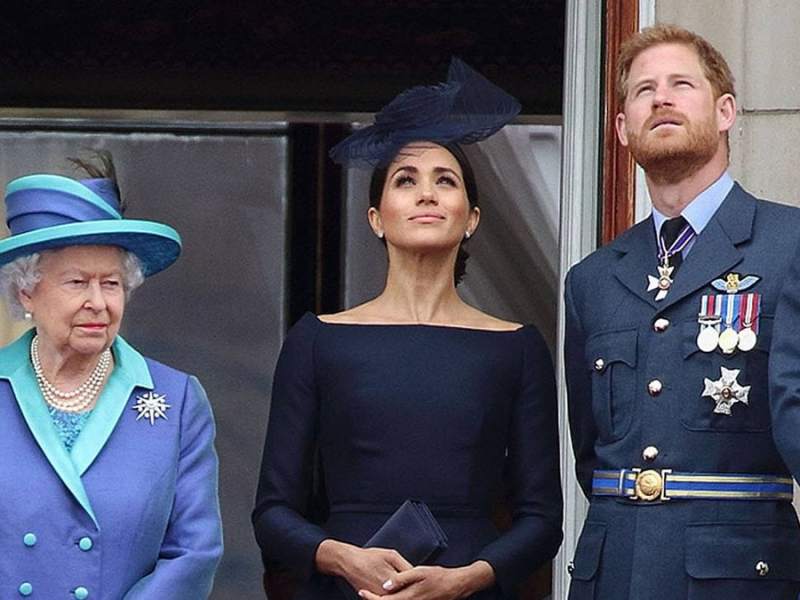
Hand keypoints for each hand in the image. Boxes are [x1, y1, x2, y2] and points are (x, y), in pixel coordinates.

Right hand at [315, 540, 412, 594]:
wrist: (349, 563)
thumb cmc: (369, 557)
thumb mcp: (391, 555)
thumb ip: (405, 566)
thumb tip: (416, 574)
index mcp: (393, 580)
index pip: (412, 585)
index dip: (418, 583)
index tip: (423, 581)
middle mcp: (386, 592)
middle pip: (405, 594)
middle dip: (411, 590)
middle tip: (416, 585)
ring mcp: (380, 597)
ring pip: (397, 598)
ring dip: (403, 593)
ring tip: (404, 585)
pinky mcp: (374, 599)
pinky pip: (388, 599)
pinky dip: (393, 595)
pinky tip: (394, 589)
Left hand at [358, 561, 494, 599]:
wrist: (455, 586)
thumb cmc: (438, 577)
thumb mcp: (419, 572)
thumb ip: (401, 578)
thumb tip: (385, 585)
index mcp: (407, 598)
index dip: (370, 598)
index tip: (361, 591)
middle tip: (363, 592)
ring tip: (372, 593)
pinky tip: (388, 595)